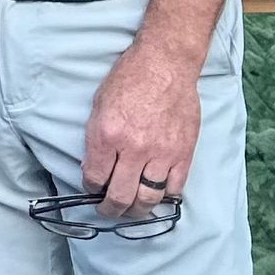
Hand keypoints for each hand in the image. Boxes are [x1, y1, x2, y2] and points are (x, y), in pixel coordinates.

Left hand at [82, 41, 202, 217]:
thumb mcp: (99, 106)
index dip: (91, 189)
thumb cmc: (129, 79)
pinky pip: (174, 188)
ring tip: (132, 209)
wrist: (165, 64)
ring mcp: (161, 153)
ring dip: (137, 210)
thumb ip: (96, 140)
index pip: (95, 179)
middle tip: (109, 210)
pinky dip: (165, 197)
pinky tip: (157, 194)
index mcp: (107, 135)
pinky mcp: (183, 153)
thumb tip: (95, 167)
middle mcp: (133, 149)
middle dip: (111, 209)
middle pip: (121, 197)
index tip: (93, 190)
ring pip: (148, 198)